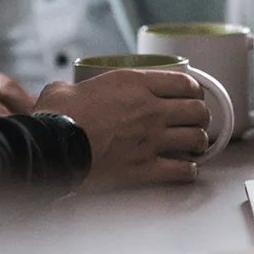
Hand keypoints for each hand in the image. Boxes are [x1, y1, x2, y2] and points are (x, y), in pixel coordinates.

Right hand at [33, 70, 210, 191]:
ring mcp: (151, 140)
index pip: (185, 83)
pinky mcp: (145, 168)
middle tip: (195, 122)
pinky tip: (184, 169)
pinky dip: (187, 171)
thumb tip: (66, 92)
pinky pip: (182, 171)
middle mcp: (150, 110)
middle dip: (200, 117)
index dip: (195, 90)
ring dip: (198, 143)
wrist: (52, 147)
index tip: (192, 96)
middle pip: (198, 111)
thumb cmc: (56, 117)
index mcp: (135, 84)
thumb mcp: (65, 88)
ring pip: (197, 139)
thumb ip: (76, 87)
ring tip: (194, 146)